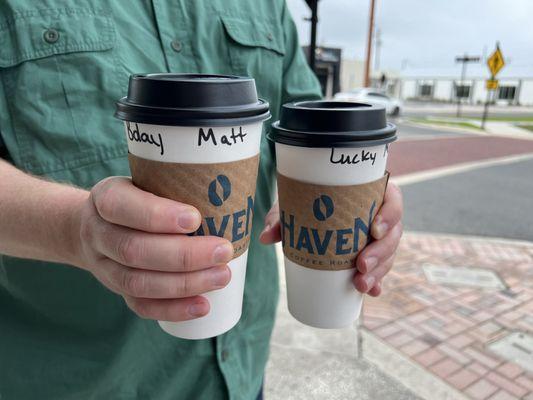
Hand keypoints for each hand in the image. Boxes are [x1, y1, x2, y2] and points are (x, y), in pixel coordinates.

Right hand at [73, 177, 233, 321]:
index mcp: (105, 198)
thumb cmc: (137, 197)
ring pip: (138, 282)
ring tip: (221, 276)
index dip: (156, 216)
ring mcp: (103, 266)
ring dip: (184, 284)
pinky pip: (140, 306)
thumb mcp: (145, 179)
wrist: (96, 223)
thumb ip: (175, 184)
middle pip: (134, 250)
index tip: (195, 218)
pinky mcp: (116, 289)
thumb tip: (231, 191)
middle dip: (184, 255)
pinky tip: (202, 306)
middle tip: (223, 251)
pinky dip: (173, 309)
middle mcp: (98, 233)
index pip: (120, 206)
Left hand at [259, 182, 402, 296]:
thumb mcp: (293, 203)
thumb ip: (280, 217)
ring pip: (389, 254)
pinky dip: (376, 282)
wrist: (305, 204)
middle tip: (361, 266)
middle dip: (381, 253)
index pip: (393, 200)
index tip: (374, 230)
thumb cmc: (304, 198)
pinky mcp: (371, 254)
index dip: (390, 215)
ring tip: (361, 285)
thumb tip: (265, 238)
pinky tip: (372, 292)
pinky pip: (380, 269)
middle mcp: (379, 214)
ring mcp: (378, 237)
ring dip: (379, 272)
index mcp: (370, 192)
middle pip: (393, 234)